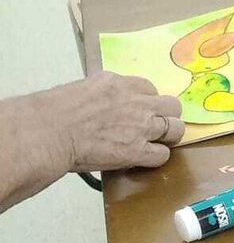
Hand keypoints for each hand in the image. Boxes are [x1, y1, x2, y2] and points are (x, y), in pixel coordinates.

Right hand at [42, 72, 184, 172]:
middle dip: (167, 116)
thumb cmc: (54, 111)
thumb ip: (103, 93)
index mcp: (121, 84)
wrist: (48, 131)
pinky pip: (162, 155)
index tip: (140, 110)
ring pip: (175, 130)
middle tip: (156, 126)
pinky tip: (144, 158)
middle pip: (172, 106)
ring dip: (168, 137)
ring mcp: (141, 127)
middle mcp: (137, 103)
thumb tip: (105, 102)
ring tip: (156, 143)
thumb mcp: (84, 89)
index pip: (149, 88)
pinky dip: (156, 158)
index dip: (147, 102)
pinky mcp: (137, 151)